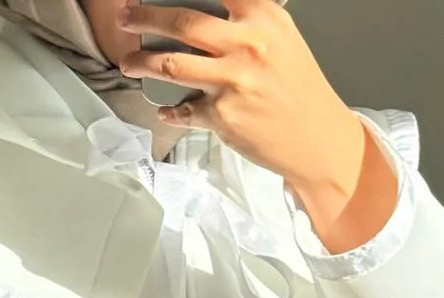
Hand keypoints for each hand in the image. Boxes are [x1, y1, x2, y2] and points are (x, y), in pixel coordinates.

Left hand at [117, 0, 362, 190]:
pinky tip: (166, 110)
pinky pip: (184, 109)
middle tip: (125, 16)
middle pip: (181, 21)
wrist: (317, 138)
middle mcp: (248, 44)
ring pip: (172, 64)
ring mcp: (233, 81)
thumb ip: (247, 18)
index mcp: (263, 16)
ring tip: (129, 62)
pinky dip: (171, 110)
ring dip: (142, 62)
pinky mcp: (223, 115)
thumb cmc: (298, 90)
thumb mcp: (282, 38)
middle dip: (144, 17)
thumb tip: (204, 13)